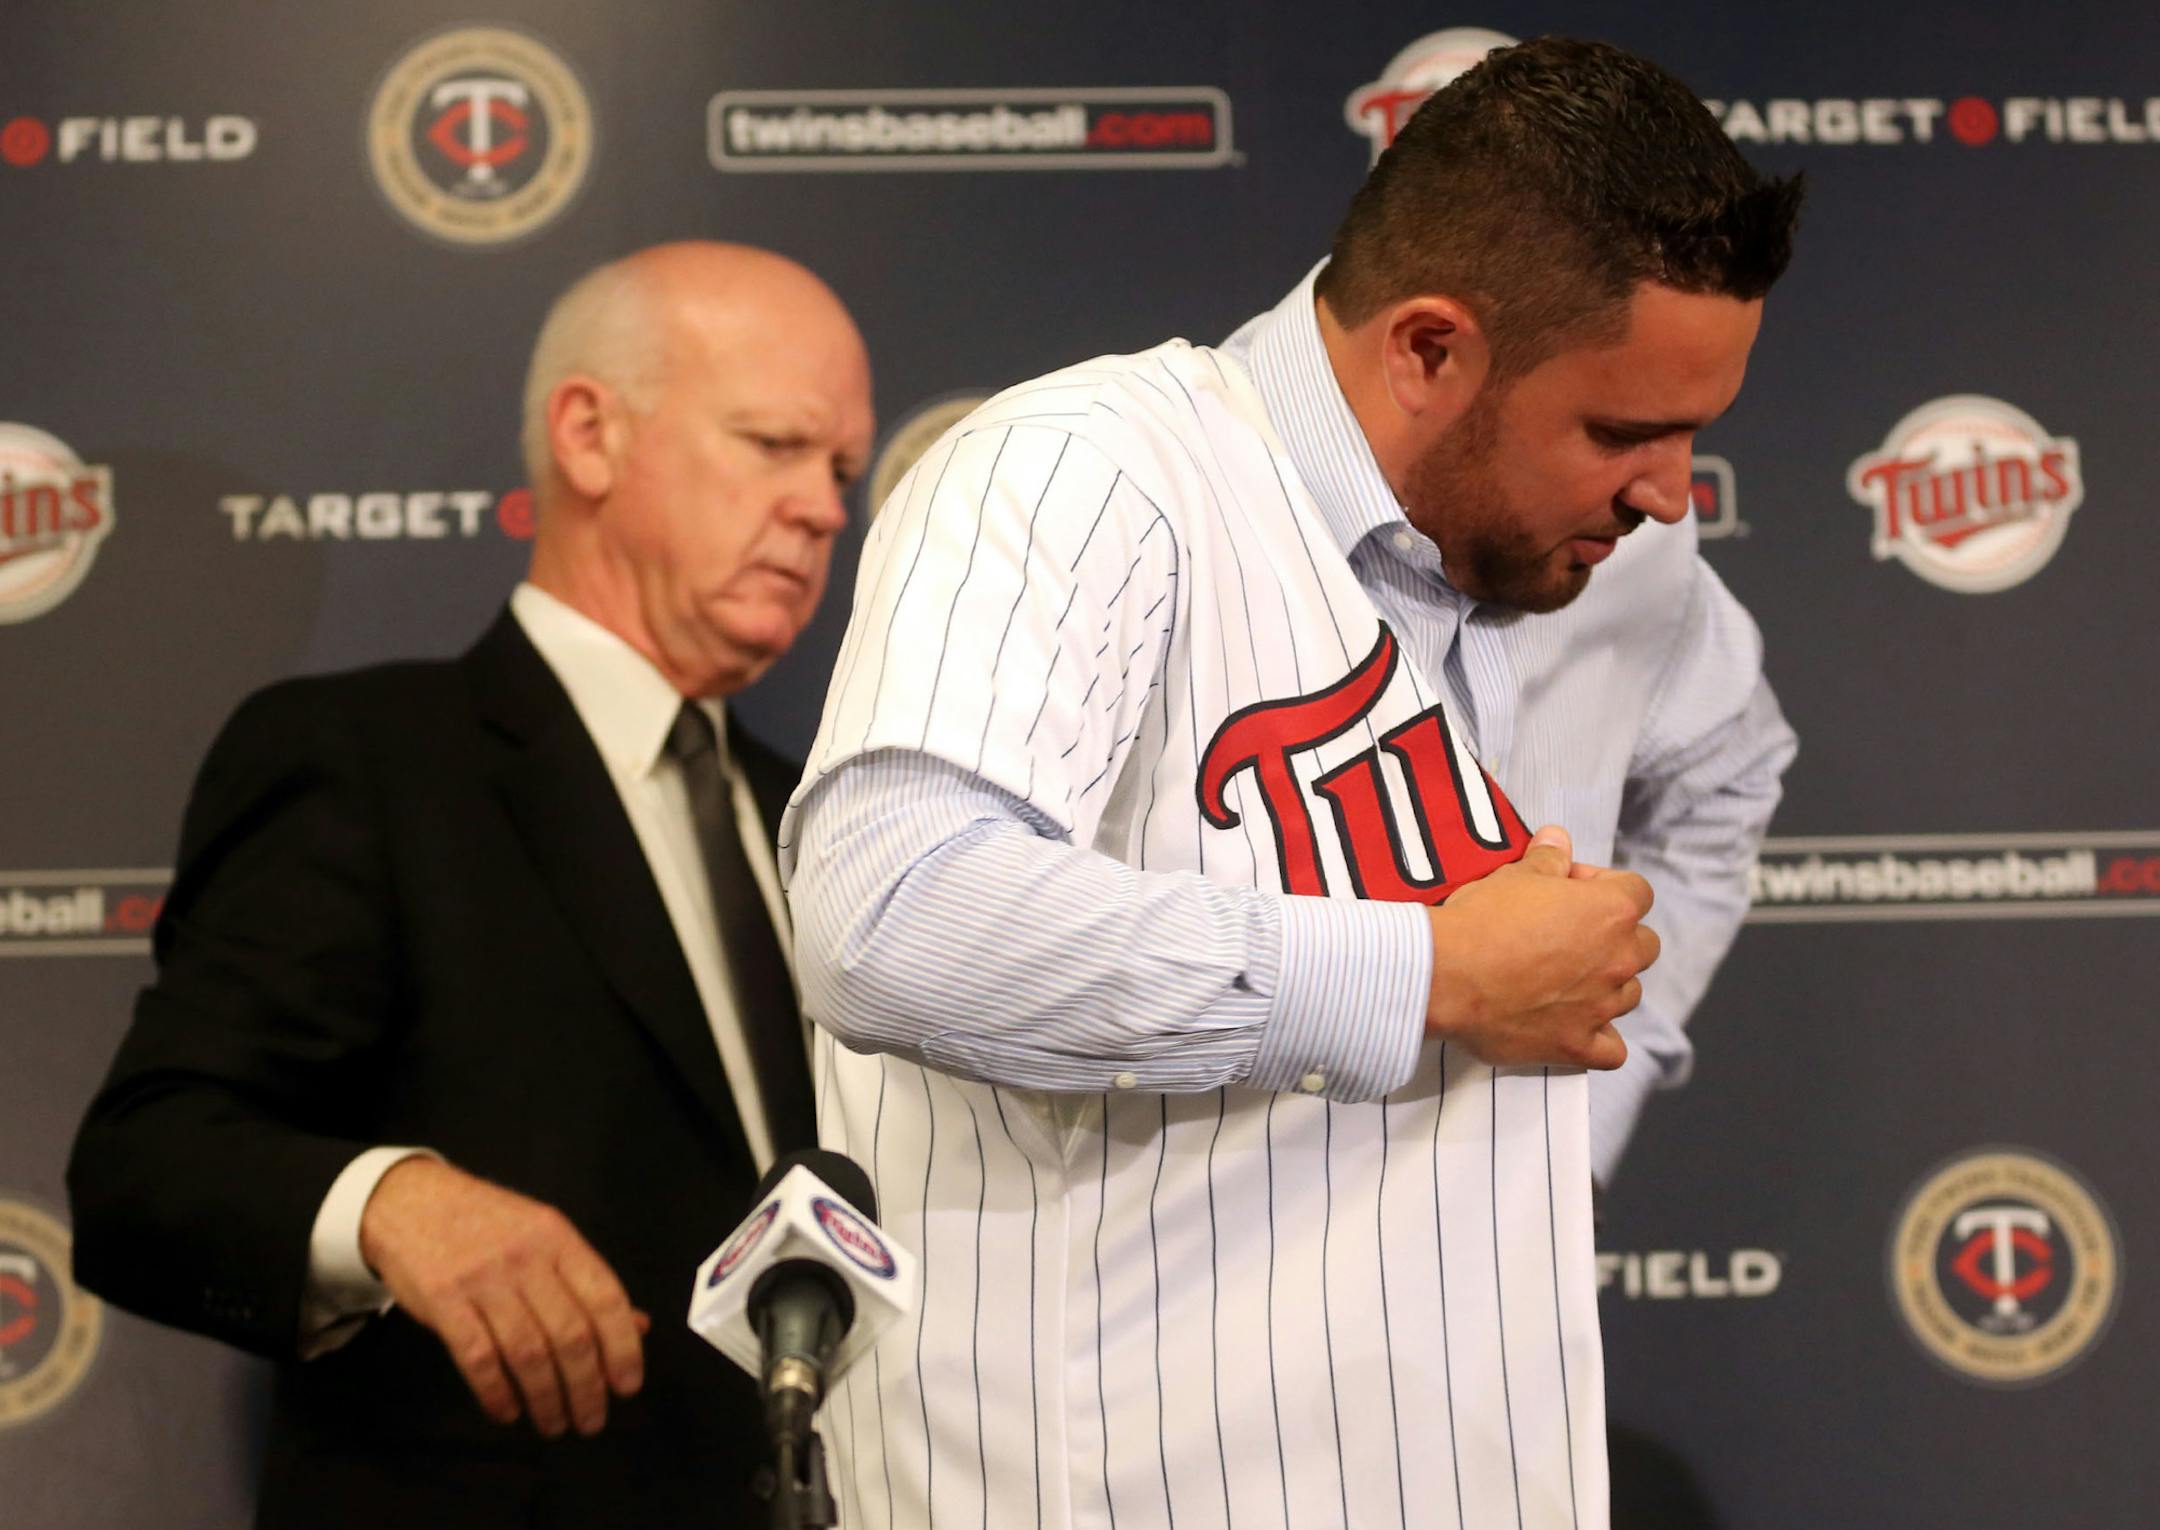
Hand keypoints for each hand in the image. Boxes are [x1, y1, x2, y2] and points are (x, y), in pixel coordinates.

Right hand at [358, 1157, 648, 1436]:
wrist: (412, 1201)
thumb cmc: (488, 1224)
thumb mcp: (545, 1237)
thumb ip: (587, 1283)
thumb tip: (639, 1325)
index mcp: (560, 1240)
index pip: (605, 1298)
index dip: (623, 1347)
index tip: (627, 1387)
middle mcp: (527, 1258)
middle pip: (570, 1334)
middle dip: (587, 1387)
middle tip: (591, 1421)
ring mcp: (483, 1279)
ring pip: (527, 1352)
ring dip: (546, 1398)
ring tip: (554, 1425)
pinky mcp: (443, 1300)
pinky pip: (477, 1357)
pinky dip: (496, 1392)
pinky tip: (508, 1411)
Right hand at [1424, 824, 1659, 1069]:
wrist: (1447, 975)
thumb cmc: (1482, 920)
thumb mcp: (1514, 876)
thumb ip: (1548, 859)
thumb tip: (1559, 840)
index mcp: (1610, 912)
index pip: (1637, 891)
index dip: (1604, 885)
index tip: (1569, 887)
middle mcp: (1617, 960)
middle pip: (1644, 945)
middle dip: (1614, 936)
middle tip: (1568, 933)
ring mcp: (1601, 1006)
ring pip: (1629, 994)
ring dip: (1608, 984)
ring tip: (1566, 978)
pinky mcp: (1578, 1045)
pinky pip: (1612, 1050)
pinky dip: (1601, 1038)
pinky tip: (1578, 1027)